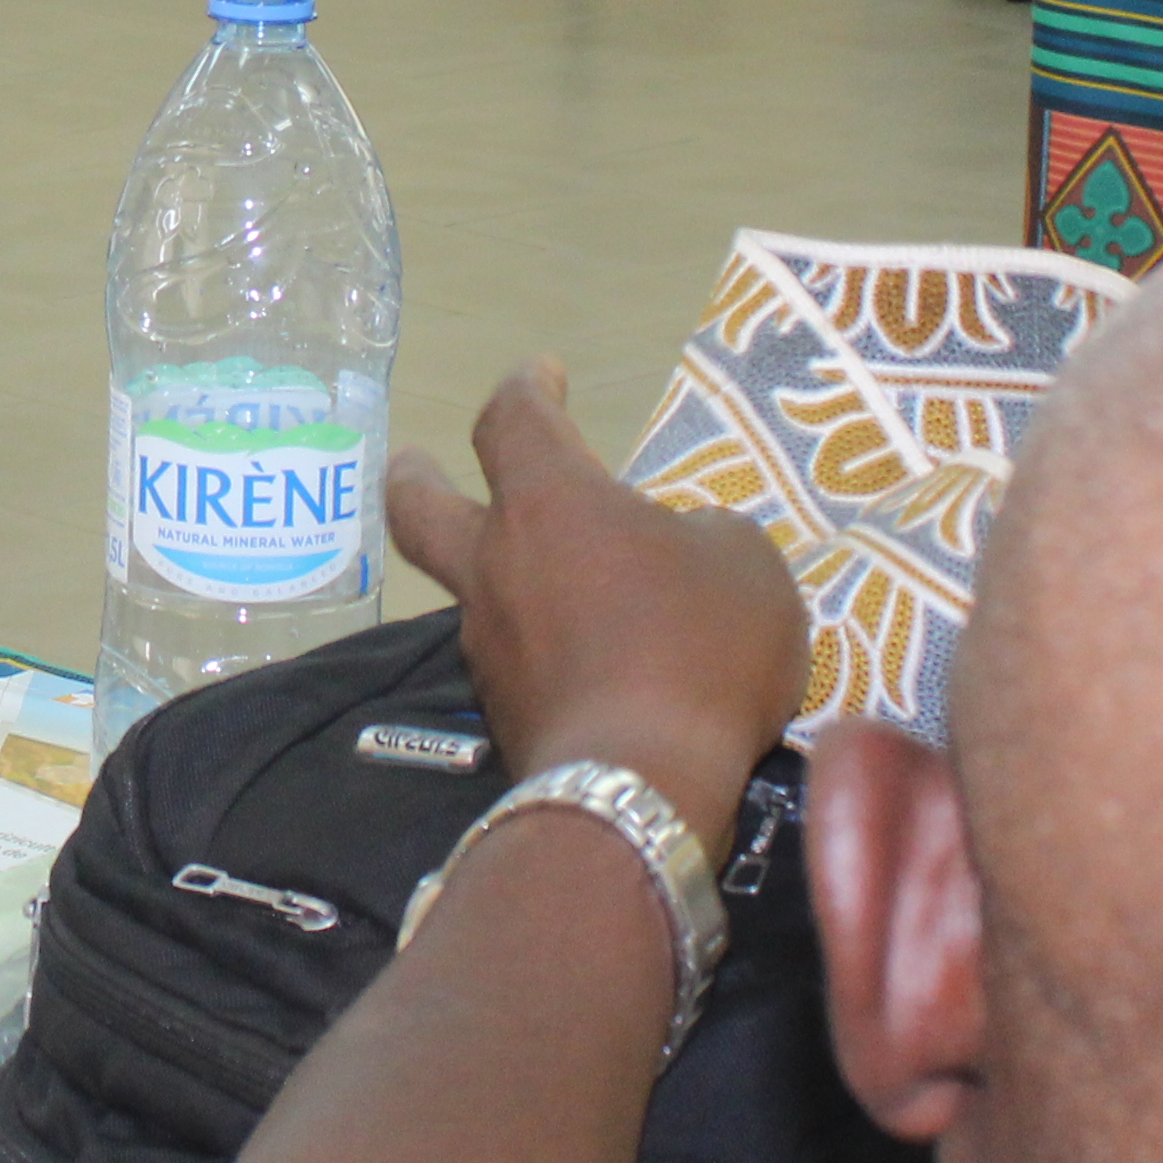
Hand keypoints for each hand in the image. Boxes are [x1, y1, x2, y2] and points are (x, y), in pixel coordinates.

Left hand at [382, 363, 811, 826]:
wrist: (642, 785)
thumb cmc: (700, 649)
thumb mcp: (745, 566)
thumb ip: (705, 537)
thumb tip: (680, 546)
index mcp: (550, 503)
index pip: (513, 419)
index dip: (526, 388)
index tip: (542, 376)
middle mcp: (496, 564)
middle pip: (420, 505)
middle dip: (417, 475)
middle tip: (417, 463)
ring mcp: (487, 643)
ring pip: (465, 590)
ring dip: (489, 575)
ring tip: (538, 584)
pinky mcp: (500, 713)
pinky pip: (509, 660)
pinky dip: (533, 649)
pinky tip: (576, 663)